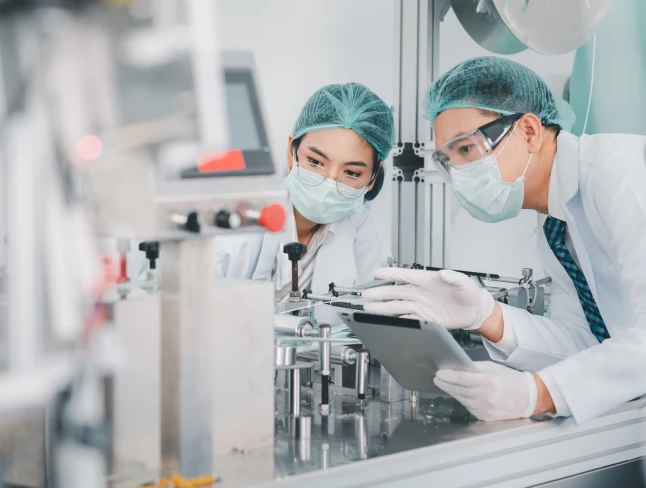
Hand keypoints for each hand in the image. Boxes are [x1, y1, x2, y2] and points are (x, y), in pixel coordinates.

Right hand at [362, 268, 493, 329]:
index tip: (376, 273)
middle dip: (379, 293)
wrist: (475, 311)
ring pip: (397, 306)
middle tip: (365, 294)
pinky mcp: (425, 318)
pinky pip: (407, 319)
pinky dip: (397, 321)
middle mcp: (420, 292)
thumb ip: (453, 278)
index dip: (389, 274)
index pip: (404, 275)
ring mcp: (421, 306)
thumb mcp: (464, 283)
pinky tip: (387, 322)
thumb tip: (443, 273)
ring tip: (368, 308)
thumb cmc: (470, 293)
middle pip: (395, 292)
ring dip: (383, 308)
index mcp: (427, 280)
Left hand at [434, 361, 537, 420]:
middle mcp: (487, 397)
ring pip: (462, 400)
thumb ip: (474, 368)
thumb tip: (456, 368)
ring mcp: (486, 409)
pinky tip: (456, 393)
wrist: (529, 397)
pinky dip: (462, 400)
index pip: (462, 379)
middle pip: (459, 390)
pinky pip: (469, 407)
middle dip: (446, 384)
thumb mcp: (493, 368)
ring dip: (451, 392)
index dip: (448, 376)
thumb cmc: (511, 380)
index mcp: (490, 382)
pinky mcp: (486, 417)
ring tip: (444, 385)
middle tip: (437, 378)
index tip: (439, 372)